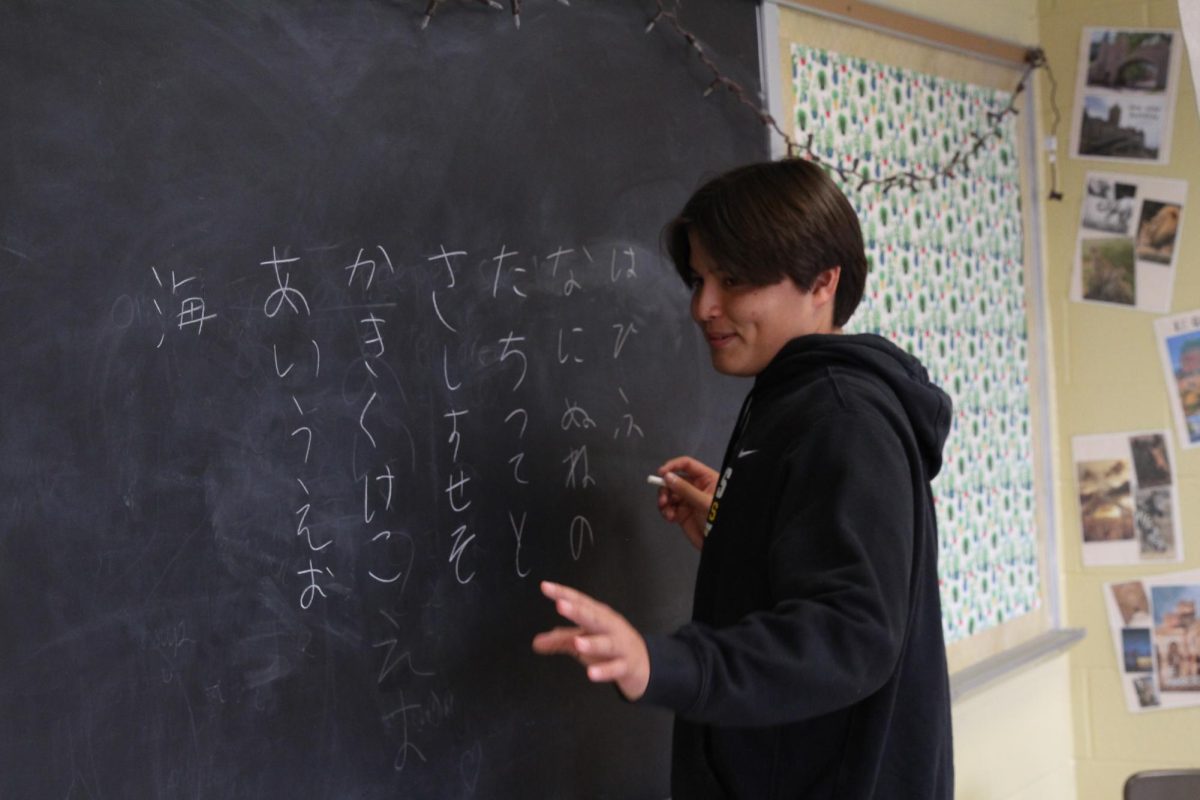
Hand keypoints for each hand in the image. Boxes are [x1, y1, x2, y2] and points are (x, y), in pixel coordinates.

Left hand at [531, 581, 649, 701]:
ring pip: (606, 643)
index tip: (545, 587)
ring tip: (578, 643)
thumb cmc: (609, 646)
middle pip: (593, 617)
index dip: (563, 593)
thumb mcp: (583, 640)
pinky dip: (604, 671)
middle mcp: (609, 626)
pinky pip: (615, 668)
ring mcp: (619, 645)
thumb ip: (560, 640)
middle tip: (560, 605)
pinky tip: (592, 673)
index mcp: (598, 615)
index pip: (579, 601)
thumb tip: (536, 643)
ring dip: (592, 642)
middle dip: (578, 611)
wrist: (643, 663)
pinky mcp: (625, 665)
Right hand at [656, 456, 717, 550]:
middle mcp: (696, 487)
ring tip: (666, 509)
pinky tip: (670, 516)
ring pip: (669, 493)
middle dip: (665, 487)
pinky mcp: (682, 512)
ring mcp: (688, 500)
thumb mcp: (704, 502)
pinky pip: (668, 507)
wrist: (718, 543)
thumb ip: (686, 489)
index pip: (687, 465)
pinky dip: (666, 511)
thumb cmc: (720, 520)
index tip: (662, 472)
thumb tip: (669, 478)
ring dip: (664, 500)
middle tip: (663, 497)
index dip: (673, 466)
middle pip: (674, 479)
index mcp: (706, 479)